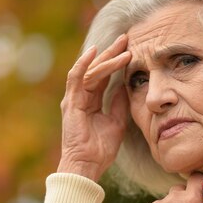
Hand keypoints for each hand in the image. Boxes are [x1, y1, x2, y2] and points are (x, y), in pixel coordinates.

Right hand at [57, 34, 131, 180]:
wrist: (88, 165)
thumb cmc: (101, 148)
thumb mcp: (116, 121)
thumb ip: (118, 102)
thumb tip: (126, 84)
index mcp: (91, 100)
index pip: (105, 75)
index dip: (117, 61)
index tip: (132, 48)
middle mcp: (81, 96)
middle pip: (98, 68)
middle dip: (112, 52)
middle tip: (127, 38)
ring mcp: (74, 98)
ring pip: (91, 70)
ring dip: (107, 58)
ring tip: (122, 46)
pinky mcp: (70, 102)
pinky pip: (76, 78)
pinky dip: (84, 63)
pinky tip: (94, 52)